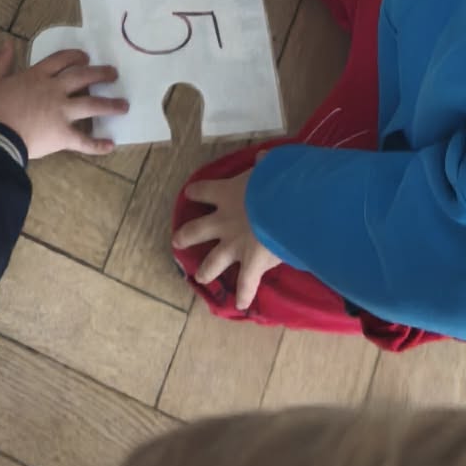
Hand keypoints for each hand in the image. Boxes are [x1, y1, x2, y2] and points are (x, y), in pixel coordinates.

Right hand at [0, 41, 124, 158]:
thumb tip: (8, 42)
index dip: (75, 57)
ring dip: (110, 105)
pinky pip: (84, 141)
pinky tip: (111, 145)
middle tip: (114, 74)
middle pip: (83, 78)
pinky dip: (98, 144)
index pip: (61, 60)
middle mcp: (55, 91)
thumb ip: (0, 61)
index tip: (86, 57)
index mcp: (38, 77)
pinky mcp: (63, 135)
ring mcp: (62, 113)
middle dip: (100, 74)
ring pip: (92, 105)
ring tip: (124, 105)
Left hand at [172, 169, 280, 311]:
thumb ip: (265, 165)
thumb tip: (264, 160)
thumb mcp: (269, 166)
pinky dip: (245, 295)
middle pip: (196, 230)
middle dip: (185, 236)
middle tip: (177, 240)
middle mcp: (224, 221)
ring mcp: (234, 246)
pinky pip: (246, 284)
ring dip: (206, 271)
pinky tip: (241, 305)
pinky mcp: (251, 263)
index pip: (203, 191)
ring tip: (200, 277)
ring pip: (213, 262)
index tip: (191, 193)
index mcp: (226, 194)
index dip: (196, 192)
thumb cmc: (278, 181)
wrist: (287, 206)